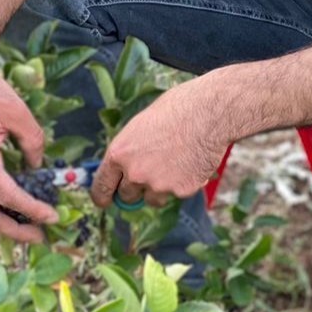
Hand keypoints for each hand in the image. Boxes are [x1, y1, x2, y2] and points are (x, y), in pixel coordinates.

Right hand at [0, 40, 57, 242]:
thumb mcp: (17, 111)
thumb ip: (33, 141)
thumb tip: (37, 167)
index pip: (8, 195)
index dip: (33, 210)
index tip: (53, 217)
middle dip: (13, 230)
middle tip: (40, 236)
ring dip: (4, 219)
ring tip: (30, 225)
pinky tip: (16, 202)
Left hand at [89, 79, 229, 211]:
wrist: (209, 113)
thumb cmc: (176, 110)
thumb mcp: (141, 126)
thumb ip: (129, 151)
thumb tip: (124, 168)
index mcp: (119, 153)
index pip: (101, 186)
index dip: (102, 196)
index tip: (105, 201)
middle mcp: (135, 173)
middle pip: (127, 197)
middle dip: (135, 189)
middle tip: (150, 173)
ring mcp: (158, 185)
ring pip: (153, 199)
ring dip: (159, 189)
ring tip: (175, 162)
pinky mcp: (181, 191)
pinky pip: (176, 194)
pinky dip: (182, 183)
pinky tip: (191, 162)